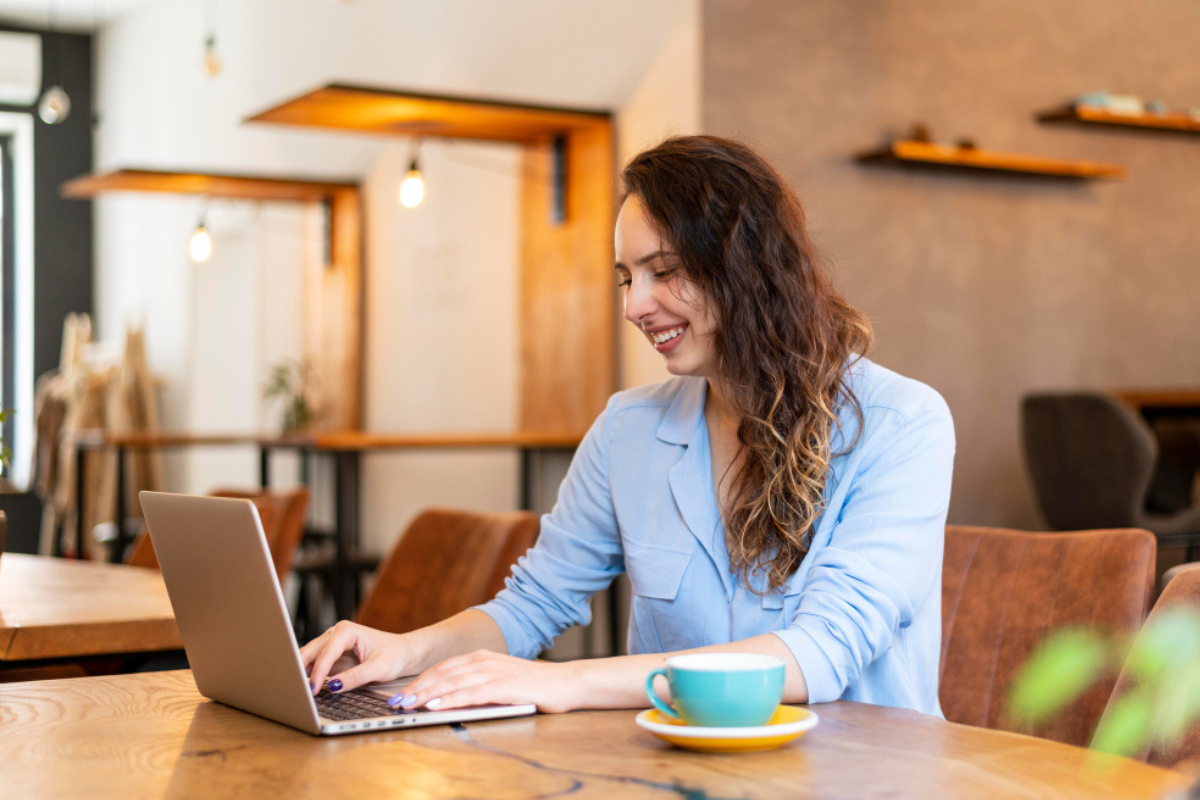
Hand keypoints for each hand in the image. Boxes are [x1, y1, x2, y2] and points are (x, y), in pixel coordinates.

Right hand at [300, 620, 414, 694]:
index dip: (318, 672)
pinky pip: (314, 667)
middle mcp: (335, 634)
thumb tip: (333, 686)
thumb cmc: (395, 655)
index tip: (312, 689)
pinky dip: (308, 677)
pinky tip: (304, 690)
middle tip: (295, 692)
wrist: (403, 653)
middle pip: (310, 652)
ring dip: (302, 674)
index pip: (326, 652)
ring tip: (295, 693)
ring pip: (308, 659)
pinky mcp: (331, 658)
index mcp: (346, 630)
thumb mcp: (379, 668)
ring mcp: (331, 646)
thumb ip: (356, 677)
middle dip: (300, 670)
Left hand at [392, 650, 577, 713]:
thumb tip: (448, 698)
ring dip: (428, 694)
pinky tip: (437, 705)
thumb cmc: (534, 686)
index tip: (400, 693)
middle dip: (416, 689)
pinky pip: (472, 693)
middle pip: (443, 674)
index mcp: (482, 657)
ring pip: (453, 682)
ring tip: (409, 705)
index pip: (443, 668)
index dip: (420, 681)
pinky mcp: (505, 686)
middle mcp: (485, 661)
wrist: (566, 682)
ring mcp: (495, 672)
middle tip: (396, 702)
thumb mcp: (500, 680)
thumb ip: (476, 684)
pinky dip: (452, 699)